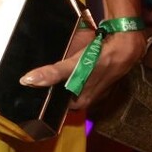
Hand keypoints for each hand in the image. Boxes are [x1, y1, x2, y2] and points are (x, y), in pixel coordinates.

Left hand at [21, 28, 145, 107]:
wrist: (124, 47)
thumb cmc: (100, 60)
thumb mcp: (74, 67)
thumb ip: (53, 74)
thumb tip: (27, 80)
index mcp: (80, 102)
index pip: (55, 104)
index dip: (42, 95)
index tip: (28, 88)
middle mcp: (85, 98)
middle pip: (60, 94)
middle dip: (48, 86)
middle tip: (31, 75)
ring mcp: (90, 87)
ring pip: (67, 85)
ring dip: (57, 78)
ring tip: (41, 70)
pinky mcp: (93, 76)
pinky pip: (74, 76)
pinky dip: (67, 71)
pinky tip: (60, 63)